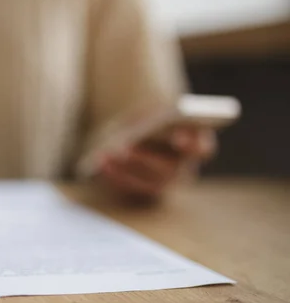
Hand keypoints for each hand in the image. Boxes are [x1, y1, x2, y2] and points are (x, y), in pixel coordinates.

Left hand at [97, 126, 215, 199]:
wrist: (132, 132)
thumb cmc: (145, 118)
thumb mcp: (149, 112)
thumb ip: (151, 118)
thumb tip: (140, 129)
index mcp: (196, 143)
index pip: (202, 148)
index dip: (192, 145)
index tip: (178, 138)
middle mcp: (185, 167)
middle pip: (170, 169)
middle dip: (147, 159)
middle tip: (127, 148)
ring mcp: (166, 182)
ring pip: (150, 182)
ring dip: (127, 168)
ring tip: (108, 154)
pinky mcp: (145, 190)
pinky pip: (132, 187)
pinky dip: (115, 174)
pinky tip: (100, 161)